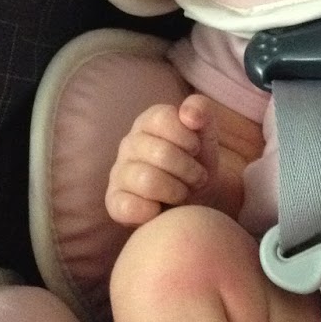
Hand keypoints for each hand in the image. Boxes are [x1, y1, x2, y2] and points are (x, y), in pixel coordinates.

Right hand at [105, 95, 219, 226]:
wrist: (194, 199)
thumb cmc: (196, 161)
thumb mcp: (206, 133)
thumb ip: (201, 110)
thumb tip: (188, 114)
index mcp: (148, 121)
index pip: (163, 119)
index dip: (188, 138)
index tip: (195, 149)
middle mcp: (128, 144)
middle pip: (161, 153)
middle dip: (189, 170)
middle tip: (196, 178)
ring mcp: (118, 172)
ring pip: (148, 181)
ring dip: (177, 191)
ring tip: (182, 193)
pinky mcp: (114, 201)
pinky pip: (129, 207)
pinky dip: (152, 212)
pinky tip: (160, 209)